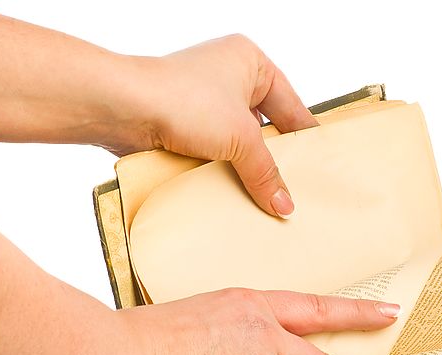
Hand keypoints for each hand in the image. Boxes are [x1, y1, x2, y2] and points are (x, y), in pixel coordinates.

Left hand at [111, 34, 318, 216]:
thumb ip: (266, 173)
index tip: (319, 169)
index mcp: (250, 61)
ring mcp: (203, 99)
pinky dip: (222, 171)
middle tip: (294, 190)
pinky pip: (213, 151)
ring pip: (237, 141)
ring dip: (246, 168)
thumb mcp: (240, 139)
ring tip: (266, 198)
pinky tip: (233, 195)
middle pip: (265, 126)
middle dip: (274, 158)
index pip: (291, 106)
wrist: (121, 107)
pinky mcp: (182, 122)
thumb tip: (285, 206)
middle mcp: (228, 75)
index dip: (304, 139)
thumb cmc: (184, 102)